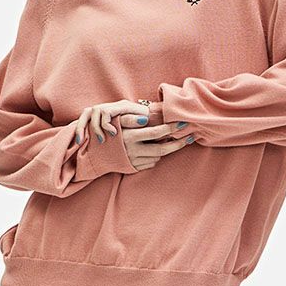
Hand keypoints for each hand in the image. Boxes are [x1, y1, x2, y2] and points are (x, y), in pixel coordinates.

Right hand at [77, 101, 192, 171]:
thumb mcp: (116, 122)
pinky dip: (156, 157)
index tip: (182, 124)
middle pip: (161, 148)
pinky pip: (151, 163)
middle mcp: (132, 151)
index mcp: (129, 137)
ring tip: (179, 141)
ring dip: (169, 149)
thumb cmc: (109, 132)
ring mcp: (134, 161)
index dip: (170, 128)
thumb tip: (146, 116)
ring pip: (158, 156)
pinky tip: (157, 149)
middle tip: (190, 136)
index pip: (155, 133)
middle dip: (178, 143)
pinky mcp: (134, 168)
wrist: (95, 154)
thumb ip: (131, 118)